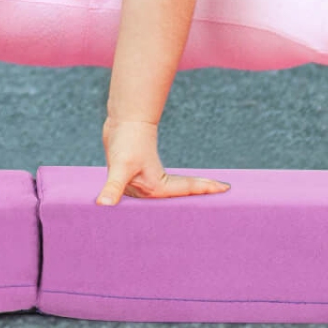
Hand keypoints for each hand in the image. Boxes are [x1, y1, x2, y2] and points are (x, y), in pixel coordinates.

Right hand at [97, 118, 229, 206]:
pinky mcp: (145, 177)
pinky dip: (186, 187)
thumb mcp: (119, 166)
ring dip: (194, 194)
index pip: (183, 192)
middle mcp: (149, 192)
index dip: (203, 189)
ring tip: (214, 192)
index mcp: (150, 191)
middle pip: (181, 197)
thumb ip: (112, 188)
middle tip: (225, 193)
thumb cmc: (121, 143)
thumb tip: (102, 205)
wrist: (118, 122)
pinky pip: (173, 185)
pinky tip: (197, 187)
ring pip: (178, 193)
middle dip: (201, 197)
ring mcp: (146, 186)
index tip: (224, 187)